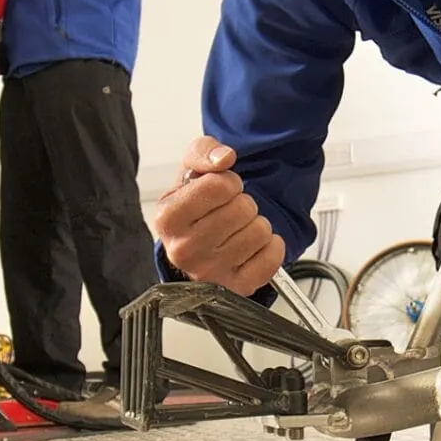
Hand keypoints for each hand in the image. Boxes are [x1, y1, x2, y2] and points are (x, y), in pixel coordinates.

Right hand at [154, 135, 283, 294]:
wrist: (195, 243)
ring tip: (237, 229)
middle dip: (242, 204)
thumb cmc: (193, 207)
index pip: (219, 186)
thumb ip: (203, 152)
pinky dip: (270, 247)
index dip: (227, 182)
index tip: (220, 191)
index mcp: (168, 218)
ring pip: (260, 231)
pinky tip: (251, 247)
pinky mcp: (236, 288)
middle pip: (243, 208)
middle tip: (228, 212)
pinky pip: (273, 257)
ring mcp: (210, 272)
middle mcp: (184, 250)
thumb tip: (223, 158)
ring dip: (255, 225)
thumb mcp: (190, 171)